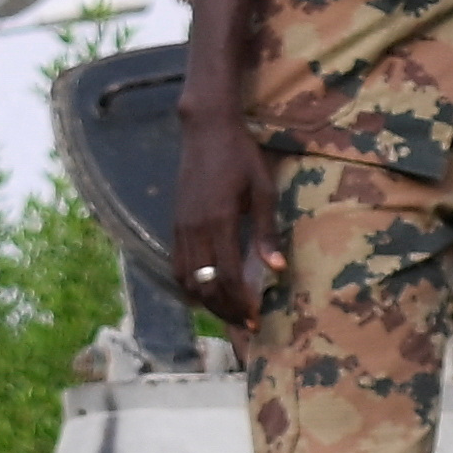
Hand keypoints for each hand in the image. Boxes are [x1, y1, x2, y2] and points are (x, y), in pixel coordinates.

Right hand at [171, 102, 277, 328]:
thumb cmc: (241, 156)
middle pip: (204, 285)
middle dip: (225, 310)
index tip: (256, 319)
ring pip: (186, 280)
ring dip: (207, 302)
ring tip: (228, 312)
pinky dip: (190, 285)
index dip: (241, 302)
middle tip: (245, 324)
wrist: (206, 129)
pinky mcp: (175, 223)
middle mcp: (194, 229)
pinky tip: (206, 291)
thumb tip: (277, 269)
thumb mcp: (263, 190)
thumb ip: (267, 232)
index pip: (227, 276)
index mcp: (219, 221)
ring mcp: (180, 227)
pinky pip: (177, 265)